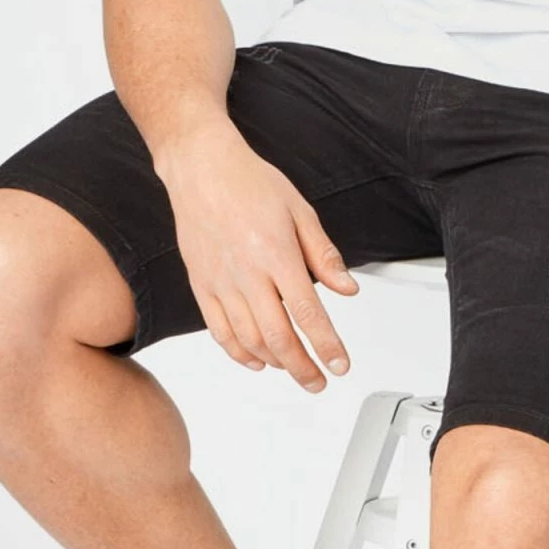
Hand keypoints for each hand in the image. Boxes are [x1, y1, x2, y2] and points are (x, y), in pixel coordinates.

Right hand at [155, 125, 358, 389]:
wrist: (201, 167)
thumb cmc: (249, 183)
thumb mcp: (300, 211)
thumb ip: (323, 255)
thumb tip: (347, 289)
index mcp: (276, 255)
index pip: (307, 313)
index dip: (326, 345)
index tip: (340, 365)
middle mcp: (247, 274)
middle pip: (278, 337)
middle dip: (303, 367)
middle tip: (319, 380)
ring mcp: (220, 283)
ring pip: (249, 340)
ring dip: (276, 363)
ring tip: (294, 369)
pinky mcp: (200, 286)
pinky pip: (219, 332)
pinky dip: (239, 354)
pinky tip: (257, 361)